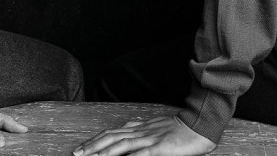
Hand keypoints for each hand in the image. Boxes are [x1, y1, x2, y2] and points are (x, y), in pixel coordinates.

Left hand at [72, 115, 215, 155]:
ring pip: (120, 146)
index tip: (82, 148)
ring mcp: (149, 139)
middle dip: (92, 147)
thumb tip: (126, 136)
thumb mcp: (156, 129)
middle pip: (111, 138)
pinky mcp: (159, 148)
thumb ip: (141, 132)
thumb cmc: (180, 129)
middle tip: (76, 154)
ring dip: (103, 153)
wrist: (200, 124)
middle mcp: (141, 131)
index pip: (112, 133)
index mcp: (139, 127)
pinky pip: (140, 155)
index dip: (95, 140)